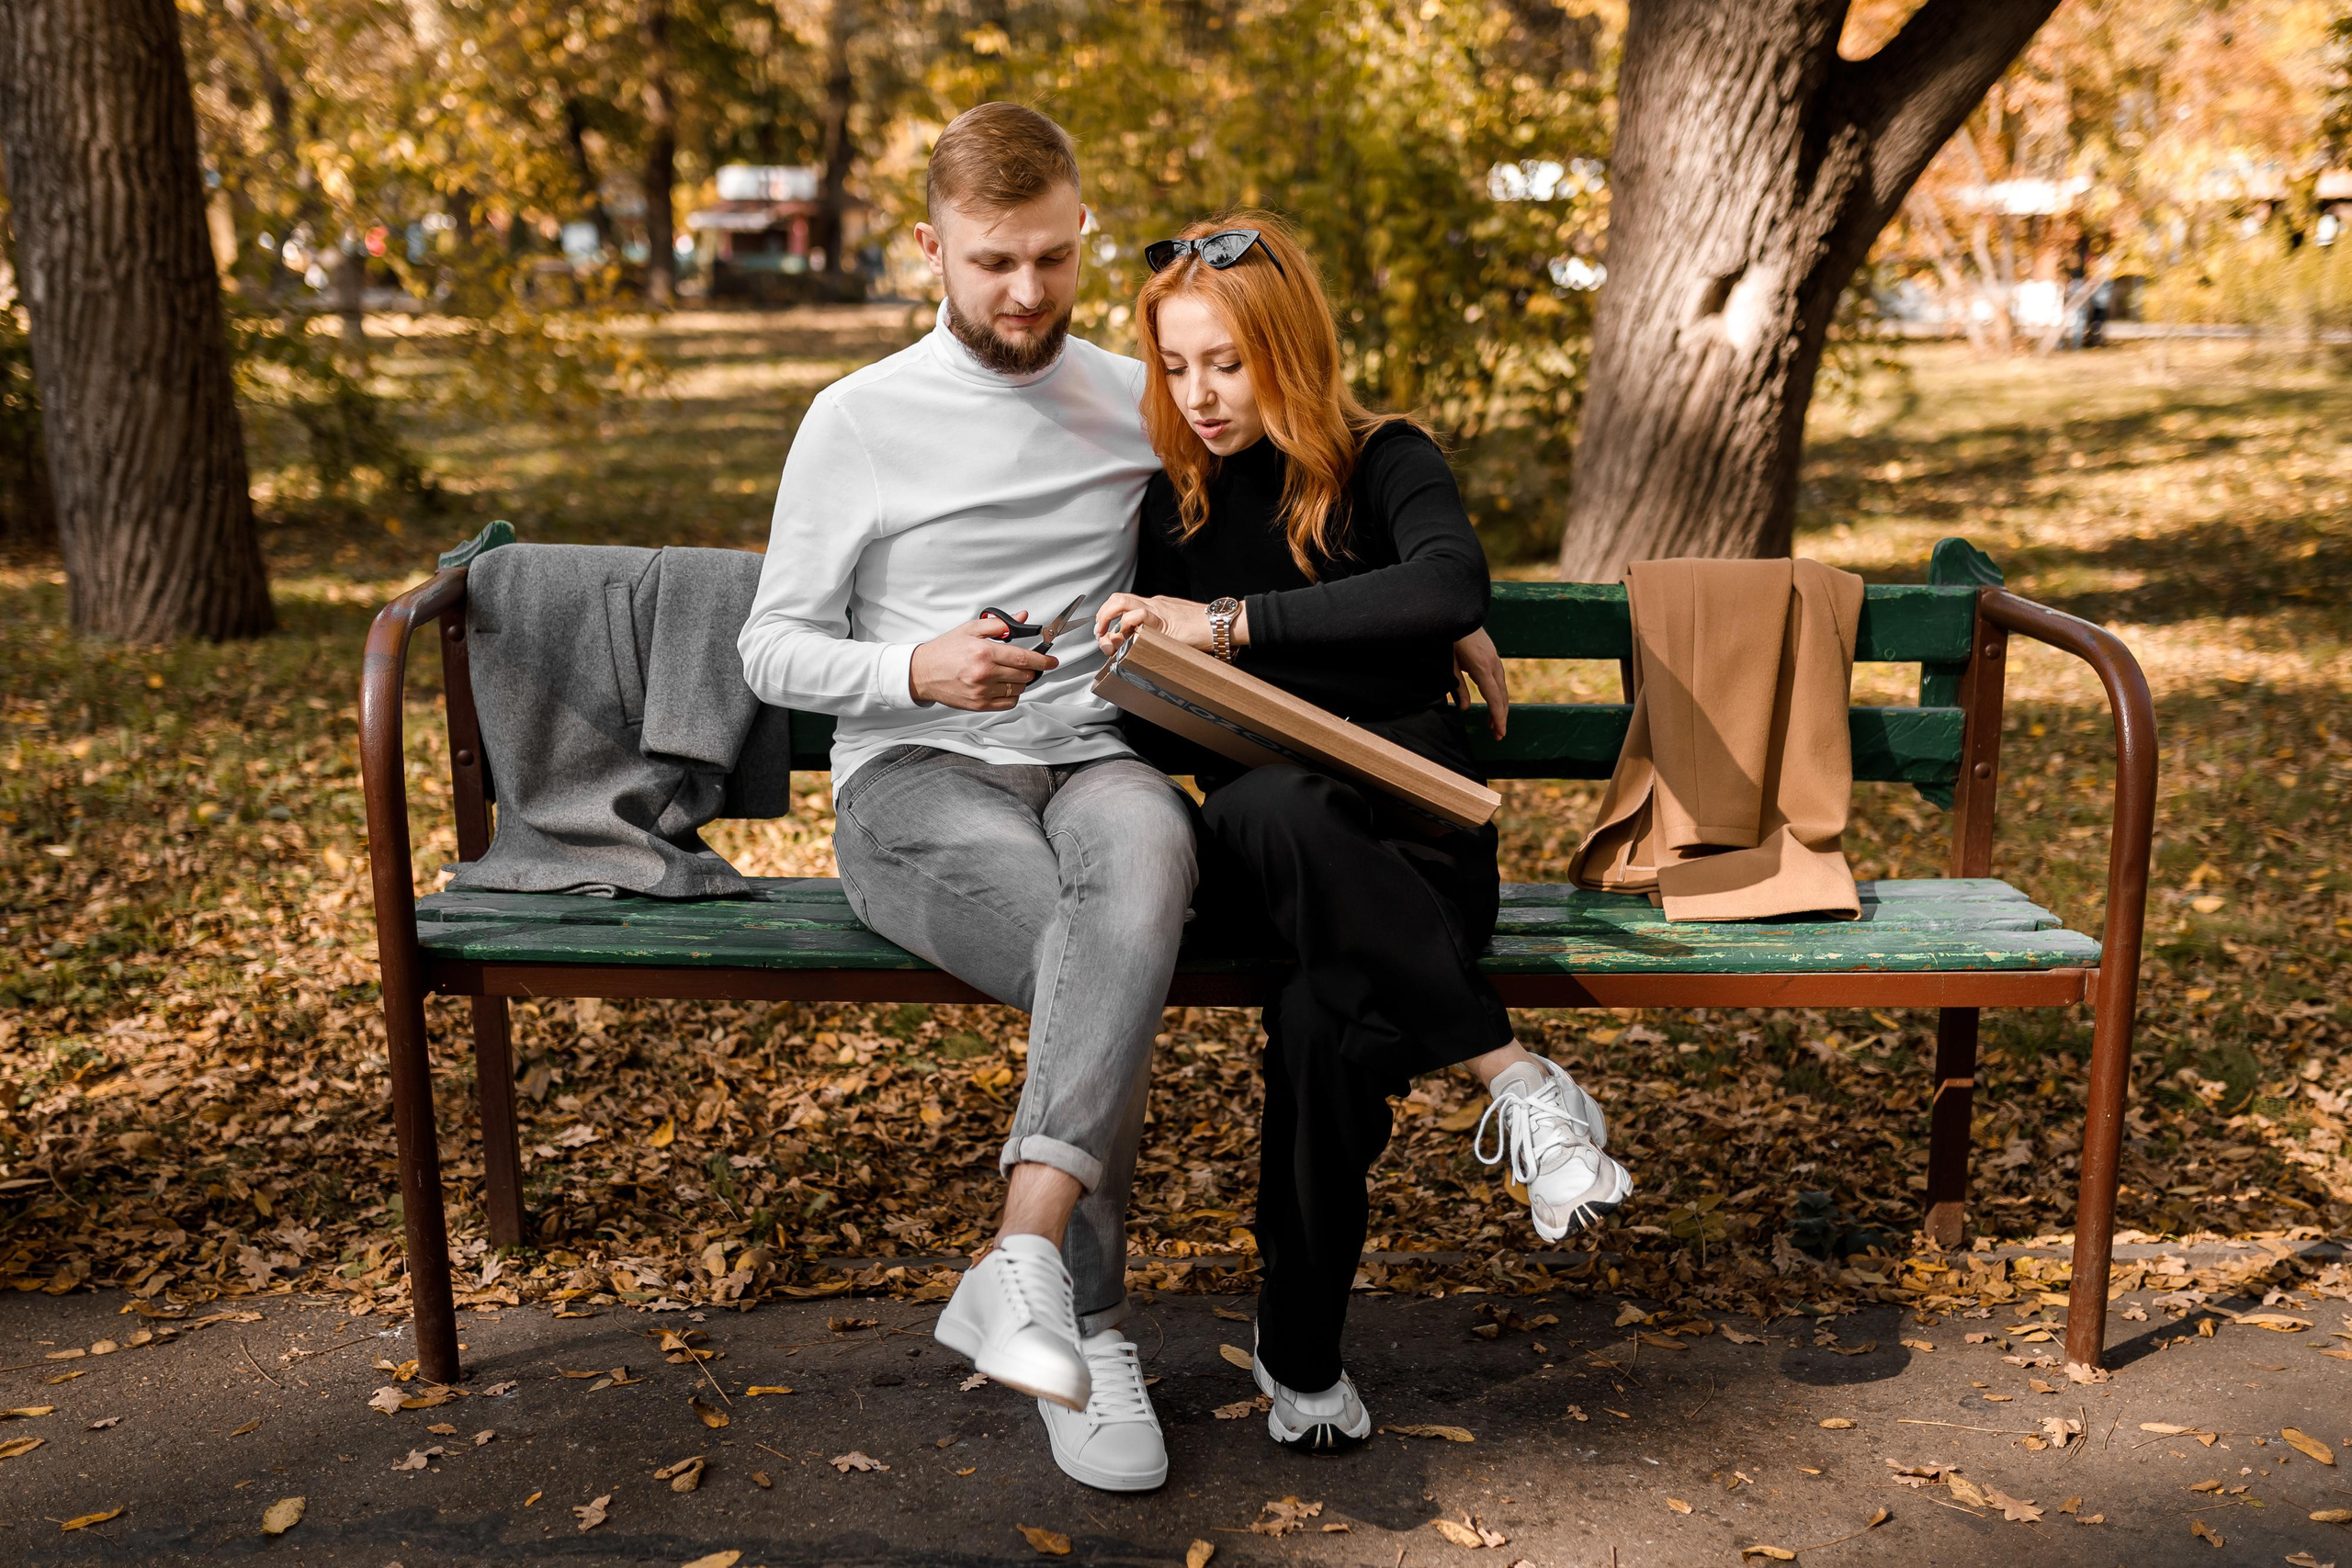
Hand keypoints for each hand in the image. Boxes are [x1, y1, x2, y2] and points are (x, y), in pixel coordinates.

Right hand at [909, 616, 1057, 709]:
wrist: (922, 673)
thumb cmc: (945, 651)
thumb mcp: (970, 629)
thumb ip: (999, 625)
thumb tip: (1022, 619)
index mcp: (984, 652)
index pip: (1024, 657)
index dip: (1043, 660)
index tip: (1052, 661)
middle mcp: (985, 673)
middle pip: (1025, 675)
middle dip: (1031, 669)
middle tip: (1025, 663)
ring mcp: (982, 692)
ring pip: (1018, 690)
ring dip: (1020, 682)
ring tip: (1007, 673)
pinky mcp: (979, 705)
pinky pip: (1008, 703)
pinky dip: (1011, 695)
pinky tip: (1002, 686)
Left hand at [1094, 593, 1245, 655]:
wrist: (1221, 624)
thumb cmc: (1204, 632)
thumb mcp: (1176, 635)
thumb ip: (1160, 639)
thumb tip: (1145, 654)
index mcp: (1155, 607)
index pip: (1124, 605)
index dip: (1109, 617)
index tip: (1105, 634)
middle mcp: (1153, 604)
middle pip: (1117, 598)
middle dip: (1102, 615)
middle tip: (1100, 633)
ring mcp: (1158, 608)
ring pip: (1121, 601)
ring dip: (1107, 617)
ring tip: (1105, 634)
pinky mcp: (1164, 617)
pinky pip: (1139, 614)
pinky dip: (1126, 624)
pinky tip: (1126, 636)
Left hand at [1454, 626, 1507, 737]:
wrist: (1457, 615)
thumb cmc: (1450, 640)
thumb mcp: (1449, 666)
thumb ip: (1458, 688)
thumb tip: (1465, 708)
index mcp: (1483, 668)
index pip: (1494, 698)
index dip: (1498, 717)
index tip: (1500, 732)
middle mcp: (1493, 664)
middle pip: (1502, 696)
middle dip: (1501, 717)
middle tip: (1498, 735)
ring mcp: (1495, 659)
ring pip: (1502, 688)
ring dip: (1500, 707)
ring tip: (1494, 724)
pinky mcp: (1492, 656)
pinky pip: (1499, 679)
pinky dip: (1498, 694)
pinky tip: (1494, 703)